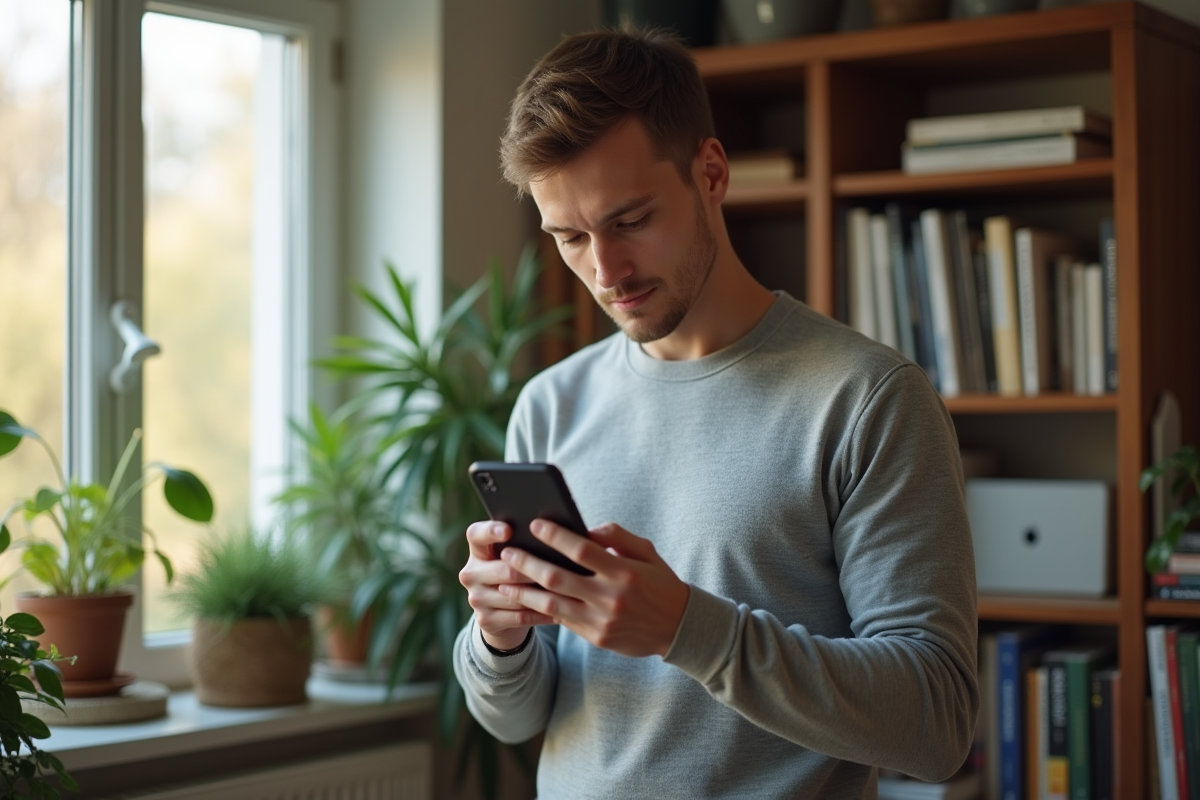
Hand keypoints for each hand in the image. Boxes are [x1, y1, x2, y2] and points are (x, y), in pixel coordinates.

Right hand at [459, 520, 555, 651]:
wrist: (499, 612)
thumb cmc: (515, 573)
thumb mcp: (514, 556)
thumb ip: (526, 544)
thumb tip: (558, 534)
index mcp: (477, 551)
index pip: (476, 535)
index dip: (491, 531)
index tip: (510, 529)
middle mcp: (471, 573)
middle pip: (504, 569)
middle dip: (533, 570)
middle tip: (559, 568)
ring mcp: (476, 598)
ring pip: (515, 596)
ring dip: (541, 595)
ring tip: (567, 591)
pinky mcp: (485, 620)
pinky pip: (520, 616)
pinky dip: (542, 614)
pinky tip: (562, 611)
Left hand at [498, 520, 689, 657]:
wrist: (679, 627)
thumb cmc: (660, 582)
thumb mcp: (646, 552)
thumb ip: (617, 536)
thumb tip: (586, 528)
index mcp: (624, 571)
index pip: (581, 550)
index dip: (555, 537)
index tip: (535, 525)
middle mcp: (610, 597)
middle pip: (558, 578)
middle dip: (527, 563)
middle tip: (506, 552)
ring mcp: (602, 620)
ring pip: (552, 604)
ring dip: (525, 591)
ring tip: (504, 580)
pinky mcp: (597, 637)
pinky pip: (562, 621)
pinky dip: (541, 609)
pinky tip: (525, 599)